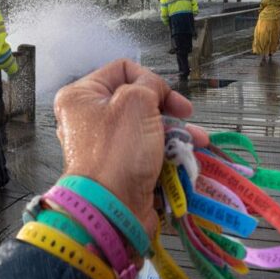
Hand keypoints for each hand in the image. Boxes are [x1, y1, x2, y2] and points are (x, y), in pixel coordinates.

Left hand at [53, 59, 208, 236]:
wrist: (113, 208)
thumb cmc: (118, 151)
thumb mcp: (136, 102)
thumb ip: (150, 85)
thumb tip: (155, 90)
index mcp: (81, 96)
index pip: (122, 70)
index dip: (151, 79)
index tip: (169, 98)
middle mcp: (89, 118)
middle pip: (137, 100)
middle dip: (168, 109)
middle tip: (186, 116)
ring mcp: (104, 145)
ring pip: (146, 127)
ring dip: (175, 132)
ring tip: (198, 141)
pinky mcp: (119, 168)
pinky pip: (147, 151)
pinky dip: (167, 152)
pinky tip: (188, 157)